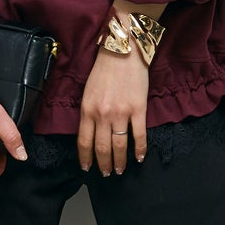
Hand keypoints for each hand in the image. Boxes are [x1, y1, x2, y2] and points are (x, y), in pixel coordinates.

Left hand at [77, 44, 148, 174]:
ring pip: (119, 146)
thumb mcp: (88, 91)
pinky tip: (140, 157)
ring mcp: (121, 113)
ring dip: (119, 161)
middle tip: (106, 173)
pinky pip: (139, 136)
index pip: (84, 142)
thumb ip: (88, 112)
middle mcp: (102, 115)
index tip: (87, 168)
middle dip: (103, 164)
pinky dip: (140, 150)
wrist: (123, 51)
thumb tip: (91, 132)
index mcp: (87, 110)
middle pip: (102, 148)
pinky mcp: (138, 109)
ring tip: (119, 170)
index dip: (86, 158)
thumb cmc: (104, 69)